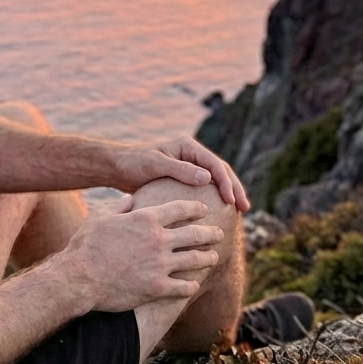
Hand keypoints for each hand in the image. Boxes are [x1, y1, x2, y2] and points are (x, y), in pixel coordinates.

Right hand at [58, 199, 223, 312]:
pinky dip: (190, 285)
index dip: (195, 208)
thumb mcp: (101, 217)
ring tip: (214, 257)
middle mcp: (158, 240)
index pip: (180, 209)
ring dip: (207, 258)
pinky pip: (182, 287)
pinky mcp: (157, 288)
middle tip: (219, 233)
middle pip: (194, 234)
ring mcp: (160, 265)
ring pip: (194, 260)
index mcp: (146, 219)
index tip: (204, 210)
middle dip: (210, 233)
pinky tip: (194, 285)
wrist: (79, 278)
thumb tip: (131, 199)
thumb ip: (120, 207)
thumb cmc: (86, 245)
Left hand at [113, 138, 249, 211]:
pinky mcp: (183, 180)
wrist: (117, 168)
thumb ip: (180, 170)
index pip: (214, 164)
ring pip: (215, 181)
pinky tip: (218, 216)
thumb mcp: (156, 164)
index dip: (226, 182)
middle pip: (220, 171)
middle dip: (235, 188)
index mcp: (188, 147)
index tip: (231, 200)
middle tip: (245, 208)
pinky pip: (203, 190)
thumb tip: (208, 178)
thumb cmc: (133, 163)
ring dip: (228, 195)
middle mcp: (192, 155)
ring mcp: (189, 167)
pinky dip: (214, 200)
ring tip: (239, 213)